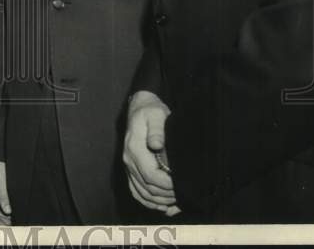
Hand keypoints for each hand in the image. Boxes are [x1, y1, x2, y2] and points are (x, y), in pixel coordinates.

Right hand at [123, 90, 179, 214]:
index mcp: (134, 148)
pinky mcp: (131, 169)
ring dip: (160, 201)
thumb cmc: (151, 111)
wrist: (140, 108)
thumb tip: (155, 145)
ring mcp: (128, 166)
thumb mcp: (156, 114)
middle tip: (185, 194)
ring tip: (177, 201)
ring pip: (142, 193)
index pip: (151, 176)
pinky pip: (137, 191)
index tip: (182, 185)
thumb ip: (156, 129)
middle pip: (147, 188)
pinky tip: (163, 205)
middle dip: (167, 195)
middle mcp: (129, 160)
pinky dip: (149, 202)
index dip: (167, 185)